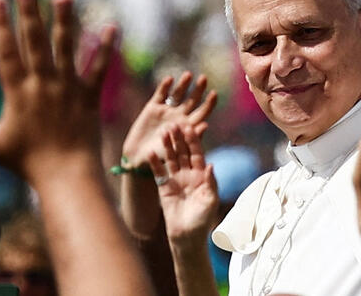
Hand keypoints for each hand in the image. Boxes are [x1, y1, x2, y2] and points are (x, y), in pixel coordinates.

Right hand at [0, 0, 116, 183]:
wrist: (66, 177)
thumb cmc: (26, 162)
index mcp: (17, 92)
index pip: (6, 51)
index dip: (0, 25)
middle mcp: (43, 84)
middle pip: (35, 42)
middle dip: (29, 12)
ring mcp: (68, 88)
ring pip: (67, 48)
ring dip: (65, 21)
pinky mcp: (90, 96)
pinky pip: (98, 69)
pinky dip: (106, 49)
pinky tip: (112, 27)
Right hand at [121, 72, 216, 166]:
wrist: (138, 158)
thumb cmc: (160, 158)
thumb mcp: (177, 148)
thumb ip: (191, 136)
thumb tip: (206, 125)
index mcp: (188, 126)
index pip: (202, 112)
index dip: (209, 103)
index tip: (214, 93)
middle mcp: (179, 116)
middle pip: (192, 100)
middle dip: (198, 89)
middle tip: (204, 78)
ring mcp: (167, 110)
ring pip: (178, 94)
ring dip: (183, 84)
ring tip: (188, 75)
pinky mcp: (152, 107)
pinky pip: (160, 94)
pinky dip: (164, 86)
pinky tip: (169, 79)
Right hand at [150, 125, 218, 243]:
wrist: (187, 236)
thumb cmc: (202, 219)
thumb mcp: (210, 200)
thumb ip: (210, 182)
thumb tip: (210, 164)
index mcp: (201, 175)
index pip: (197, 154)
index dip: (194, 141)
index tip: (189, 128)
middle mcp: (188, 174)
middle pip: (183, 153)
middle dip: (179, 139)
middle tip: (173, 125)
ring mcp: (176, 179)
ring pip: (171, 159)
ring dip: (167, 146)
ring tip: (162, 133)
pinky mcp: (164, 187)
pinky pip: (159, 172)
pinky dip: (154, 163)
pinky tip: (150, 152)